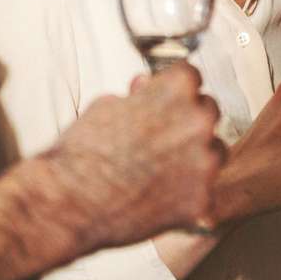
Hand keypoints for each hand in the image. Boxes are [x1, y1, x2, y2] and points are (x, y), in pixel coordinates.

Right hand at [41, 62, 224, 249]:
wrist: (66, 202)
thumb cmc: (80, 152)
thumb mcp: (105, 106)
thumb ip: (137, 96)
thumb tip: (146, 84)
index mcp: (178, 89)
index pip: (191, 77)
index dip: (173, 91)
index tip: (164, 104)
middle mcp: (199, 120)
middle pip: (208, 112)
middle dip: (188, 122)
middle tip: (159, 141)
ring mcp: (204, 162)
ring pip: (214, 152)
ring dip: (195, 159)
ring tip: (159, 173)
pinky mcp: (201, 199)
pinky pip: (204, 192)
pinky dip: (187, 196)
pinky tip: (160, 200)